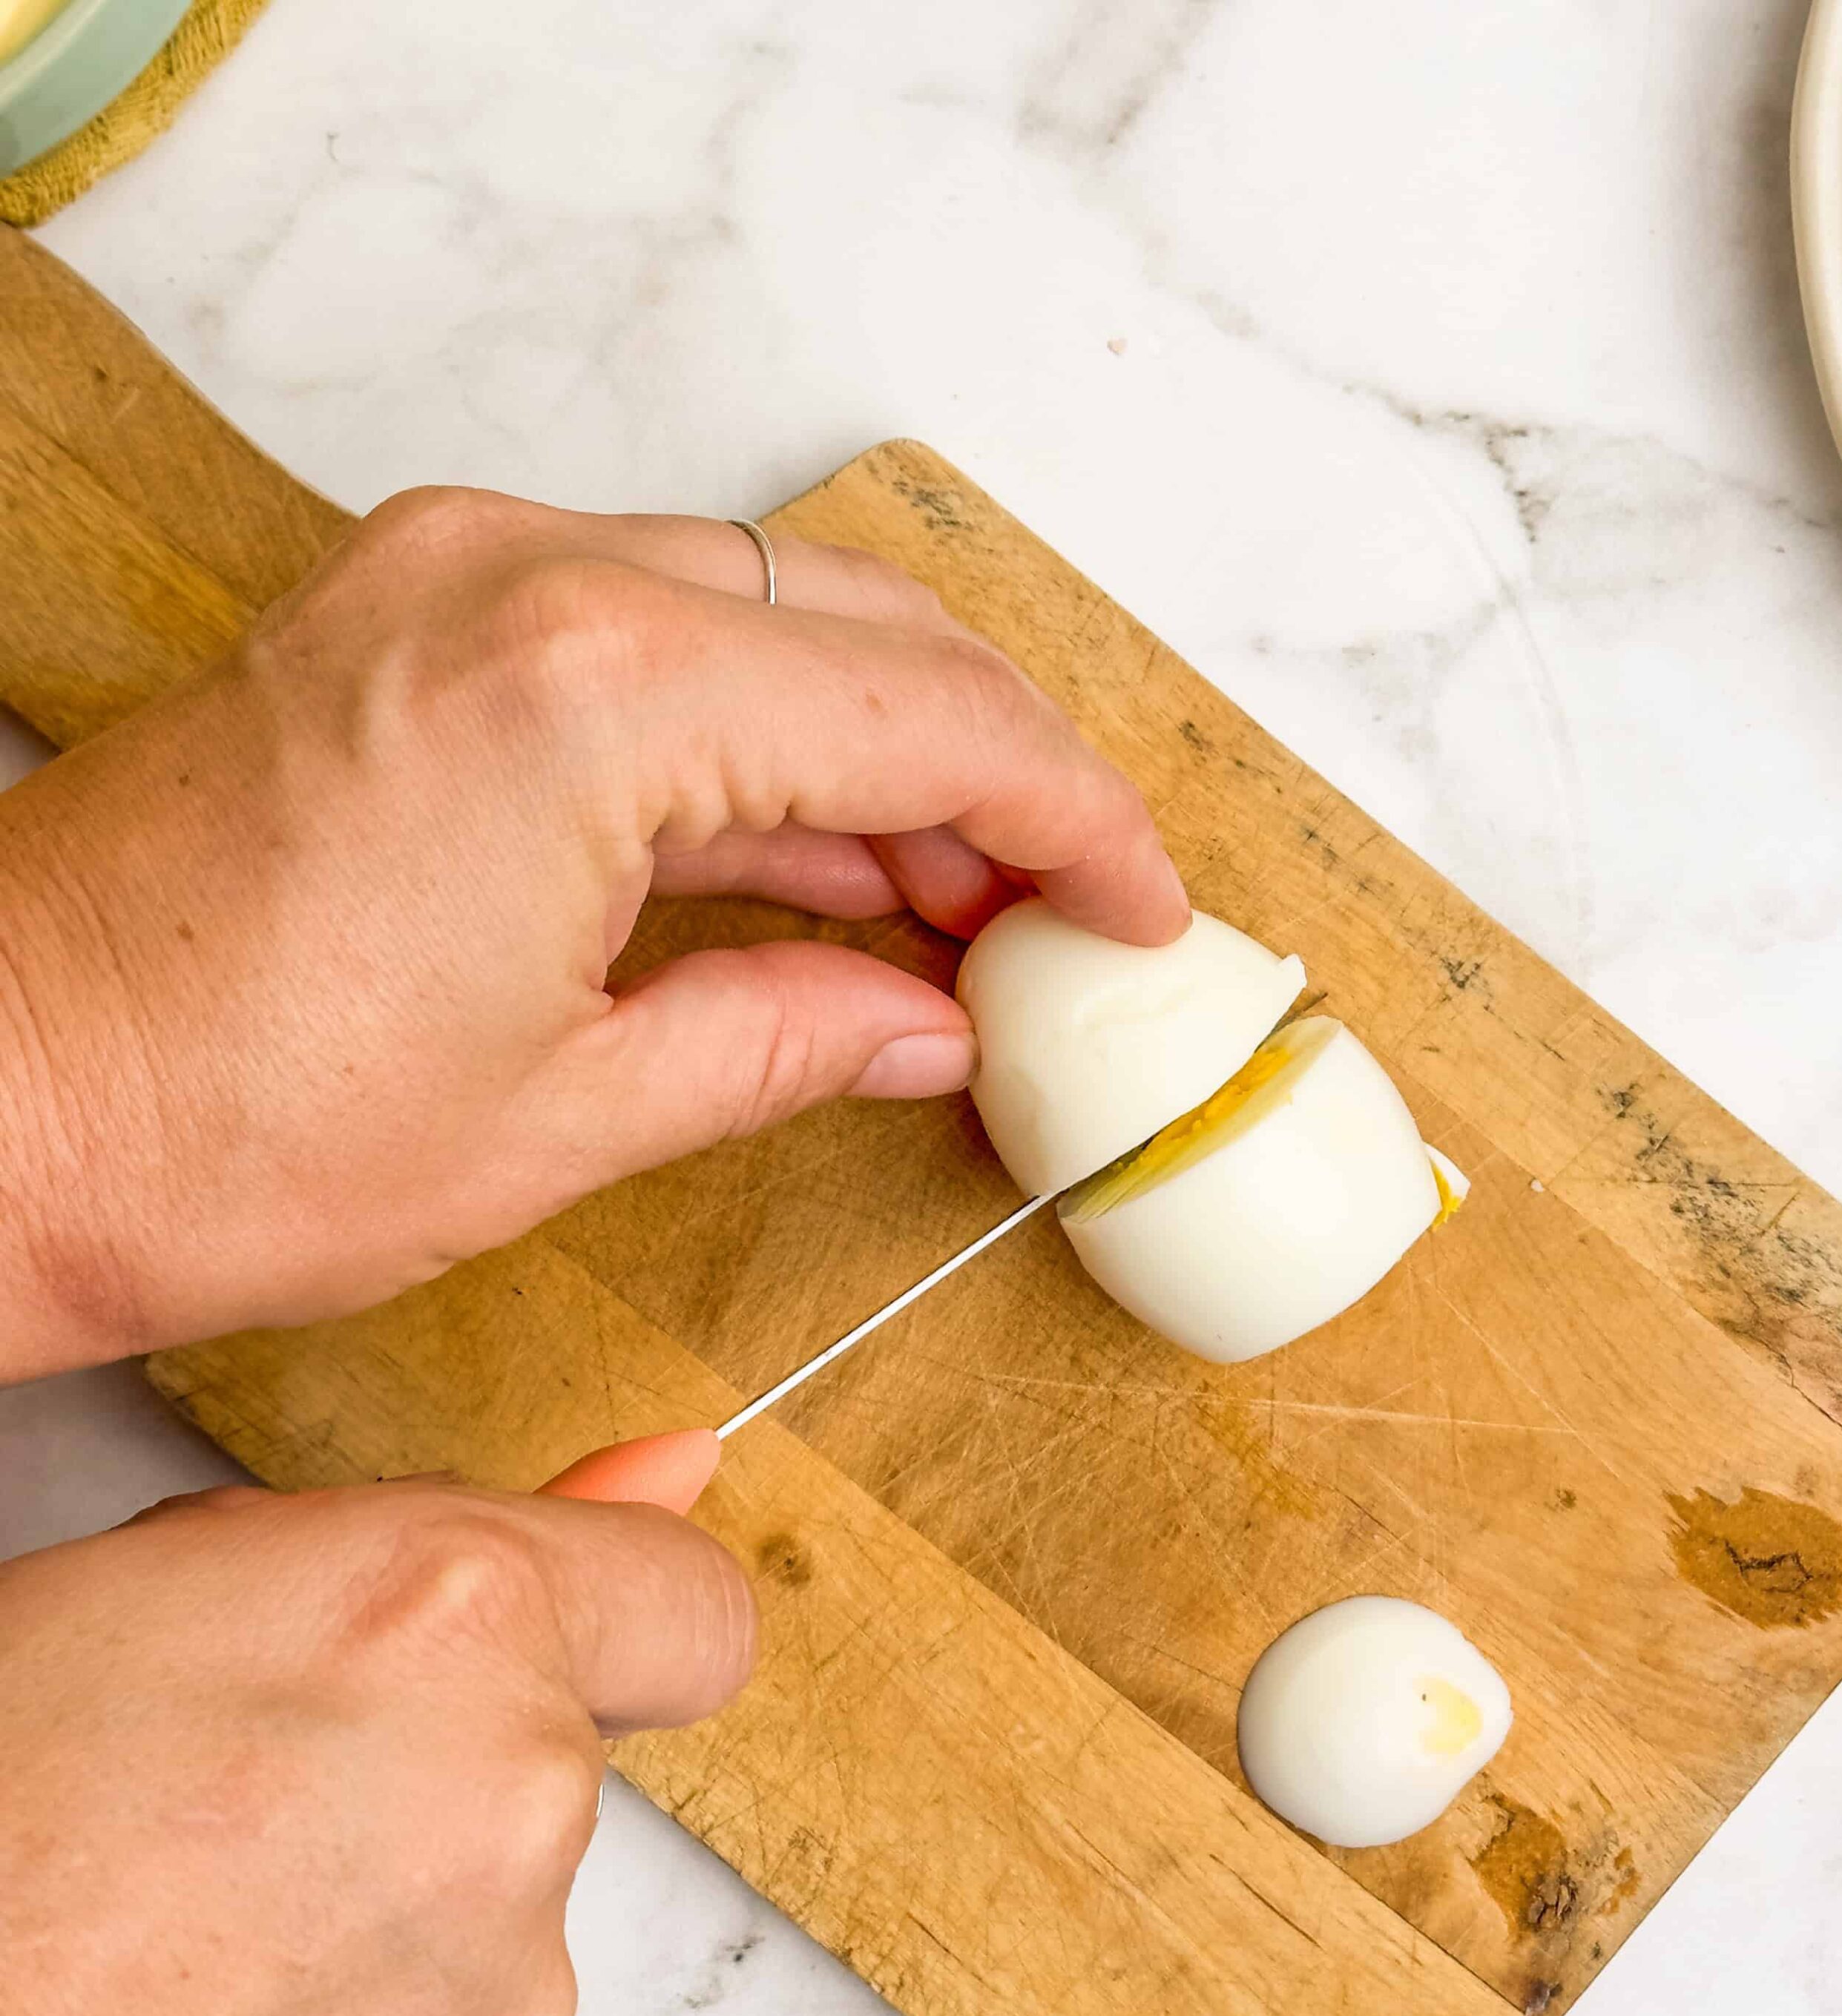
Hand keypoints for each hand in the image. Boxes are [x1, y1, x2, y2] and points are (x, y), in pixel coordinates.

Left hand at [0, 490, 1187, 1376]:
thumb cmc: (219, 1132)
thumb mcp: (568, 1115)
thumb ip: (792, 1036)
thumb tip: (935, 1023)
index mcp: (591, 696)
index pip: (930, 716)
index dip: (1074, 818)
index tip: (1142, 906)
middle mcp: (525, 582)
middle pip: (868, 630)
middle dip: (999, 773)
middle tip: (1066, 914)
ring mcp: (455, 578)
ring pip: (771, 618)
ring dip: (886, 754)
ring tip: (967, 906)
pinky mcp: (408, 615)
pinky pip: (656, 638)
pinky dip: (760, 741)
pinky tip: (828, 855)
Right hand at [0, 1430, 751, 2015]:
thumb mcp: (160, 1587)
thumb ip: (442, 1528)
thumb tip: (670, 1468)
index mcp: (449, 1622)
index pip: (689, 1604)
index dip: (631, 1609)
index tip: (587, 1632)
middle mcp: (512, 1811)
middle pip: (558, 1762)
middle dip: (443, 1760)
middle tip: (244, 1795)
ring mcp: (495, 2011)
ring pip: (492, 1915)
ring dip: (387, 1907)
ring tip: (185, 1935)